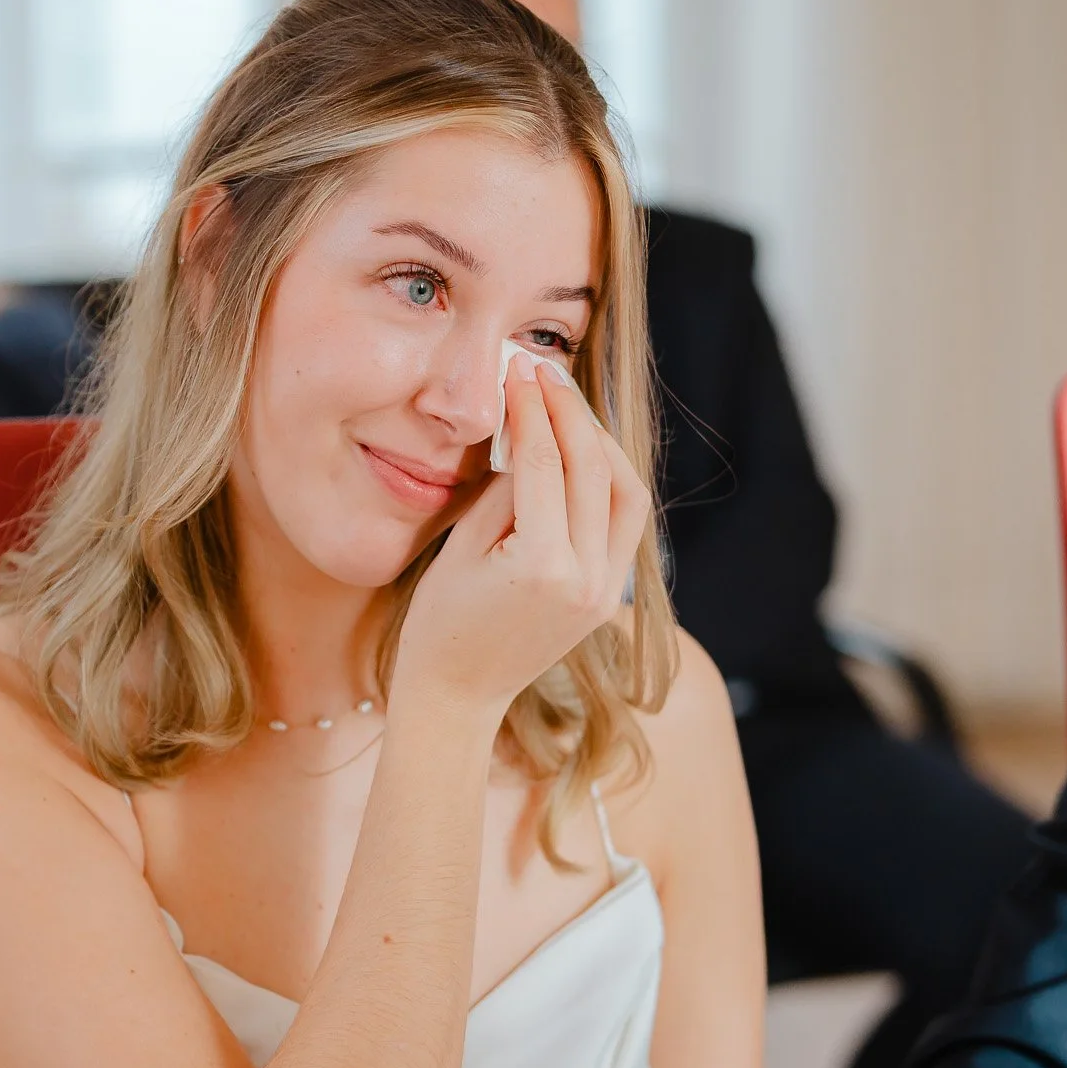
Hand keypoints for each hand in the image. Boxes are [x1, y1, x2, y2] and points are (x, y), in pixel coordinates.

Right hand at [396, 355, 648, 721]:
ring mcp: (606, 591)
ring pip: (626, 493)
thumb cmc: (440, 624)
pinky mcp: (610, 596)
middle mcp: (587, 579)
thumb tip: (529, 433)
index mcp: (542, 566)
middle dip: (570, 412)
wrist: (458, 696)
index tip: (519, 370)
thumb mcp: (461, 547)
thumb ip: (503, 490)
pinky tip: (584, 454)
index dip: (532, 408)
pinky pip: (624, 522)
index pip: (545, 463)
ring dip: (601, 443)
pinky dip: (610, 479)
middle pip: (593, 469)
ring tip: (568, 408)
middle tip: (544, 374)